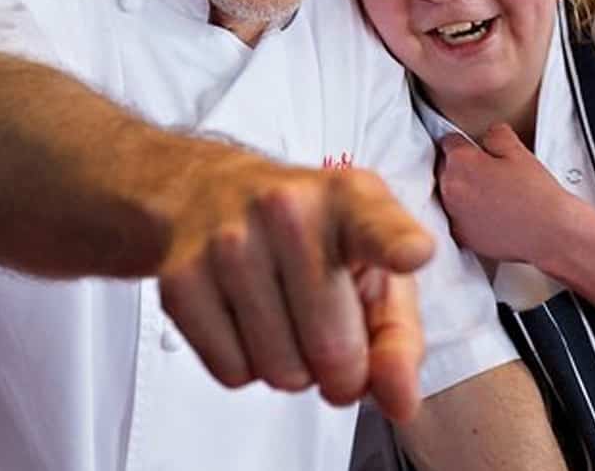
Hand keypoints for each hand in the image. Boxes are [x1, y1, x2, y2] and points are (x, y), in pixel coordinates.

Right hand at [153, 151, 433, 420]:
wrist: (207, 192)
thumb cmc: (311, 239)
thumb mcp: (373, 269)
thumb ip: (399, 338)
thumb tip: (399, 402)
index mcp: (351, 200)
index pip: (377, 227)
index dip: (396, 246)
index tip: (412, 254)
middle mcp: (288, 210)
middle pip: (333, 351)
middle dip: (341, 371)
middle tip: (330, 333)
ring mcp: (229, 242)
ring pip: (281, 372)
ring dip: (292, 367)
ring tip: (285, 316)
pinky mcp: (182, 279)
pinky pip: (234, 373)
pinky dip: (247, 364)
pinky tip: (245, 316)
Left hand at [438, 124, 568, 265]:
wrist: (550, 232)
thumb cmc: (536, 194)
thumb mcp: (518, 151)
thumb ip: (495, 134)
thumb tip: (487, 135)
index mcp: (461, 162)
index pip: (448, 142)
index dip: (463, 142)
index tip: (472, 148)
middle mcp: (450, 188)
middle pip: (443, 168)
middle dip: (459, 166)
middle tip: (485, 170)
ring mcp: (453, 214)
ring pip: (448, 193)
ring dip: (461, 190)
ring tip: (489, 192)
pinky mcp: (461, 235)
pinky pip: (455, 217)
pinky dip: (466, 213)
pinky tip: (488, 211)